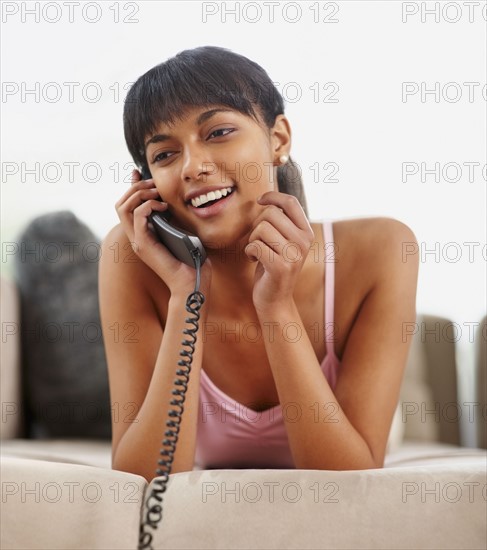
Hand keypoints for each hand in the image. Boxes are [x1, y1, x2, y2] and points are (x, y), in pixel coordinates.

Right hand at [114, 169, 211, 296]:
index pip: (128, 206)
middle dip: (135, 187)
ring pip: (123, 207)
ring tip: (157, 192)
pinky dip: (148, 205)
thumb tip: (176, 202)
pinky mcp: (143, 244)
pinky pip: (137, 216)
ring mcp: (138, 241)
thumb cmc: (191, 261)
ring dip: (139, 193)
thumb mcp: (182, 233)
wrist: (192, 283)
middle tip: (153, 183)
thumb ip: (174, 219)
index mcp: (144, 235)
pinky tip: (163, 205)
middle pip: (121, 204)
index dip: (130, 187)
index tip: (137, 171)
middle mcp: (137, 237)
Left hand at [244, 191, 313, 313]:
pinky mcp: (280, 267)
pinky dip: (250, 251)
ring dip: (253, 240)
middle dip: (257, 225)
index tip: (260, 200)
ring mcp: (294, 255)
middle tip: (259, 241)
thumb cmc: (274, 266)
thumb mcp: (283, 241)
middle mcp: (304, 242)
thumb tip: (267, 199)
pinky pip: (255, 245)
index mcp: (307, 233)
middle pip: (270, 214)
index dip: (273, 196)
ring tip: (259, 252)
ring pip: (261, 229)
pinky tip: (255, 260)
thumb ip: (281, 222)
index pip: (291, 202)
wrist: (275, 299)